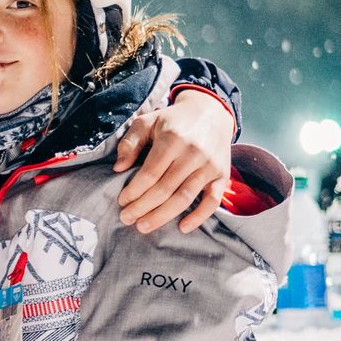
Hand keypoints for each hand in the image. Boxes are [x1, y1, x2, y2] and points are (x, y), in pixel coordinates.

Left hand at [113, 92, 233, 233]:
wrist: (210, 112)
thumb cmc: (172, 121)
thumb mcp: (147, 122)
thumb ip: (130, 143)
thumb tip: (118, 168)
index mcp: (173, 139)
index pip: (150, 173)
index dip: (134, 191)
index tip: (122, 202)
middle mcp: (193, 153)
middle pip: (164, 189)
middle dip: (142, 207)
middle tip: (126, 219)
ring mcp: (209, 166)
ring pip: (184, 197)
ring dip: (162, 216)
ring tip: (143, 226)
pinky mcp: (222, 175)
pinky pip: (213, 201)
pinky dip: (199, 216)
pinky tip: (182, 228)